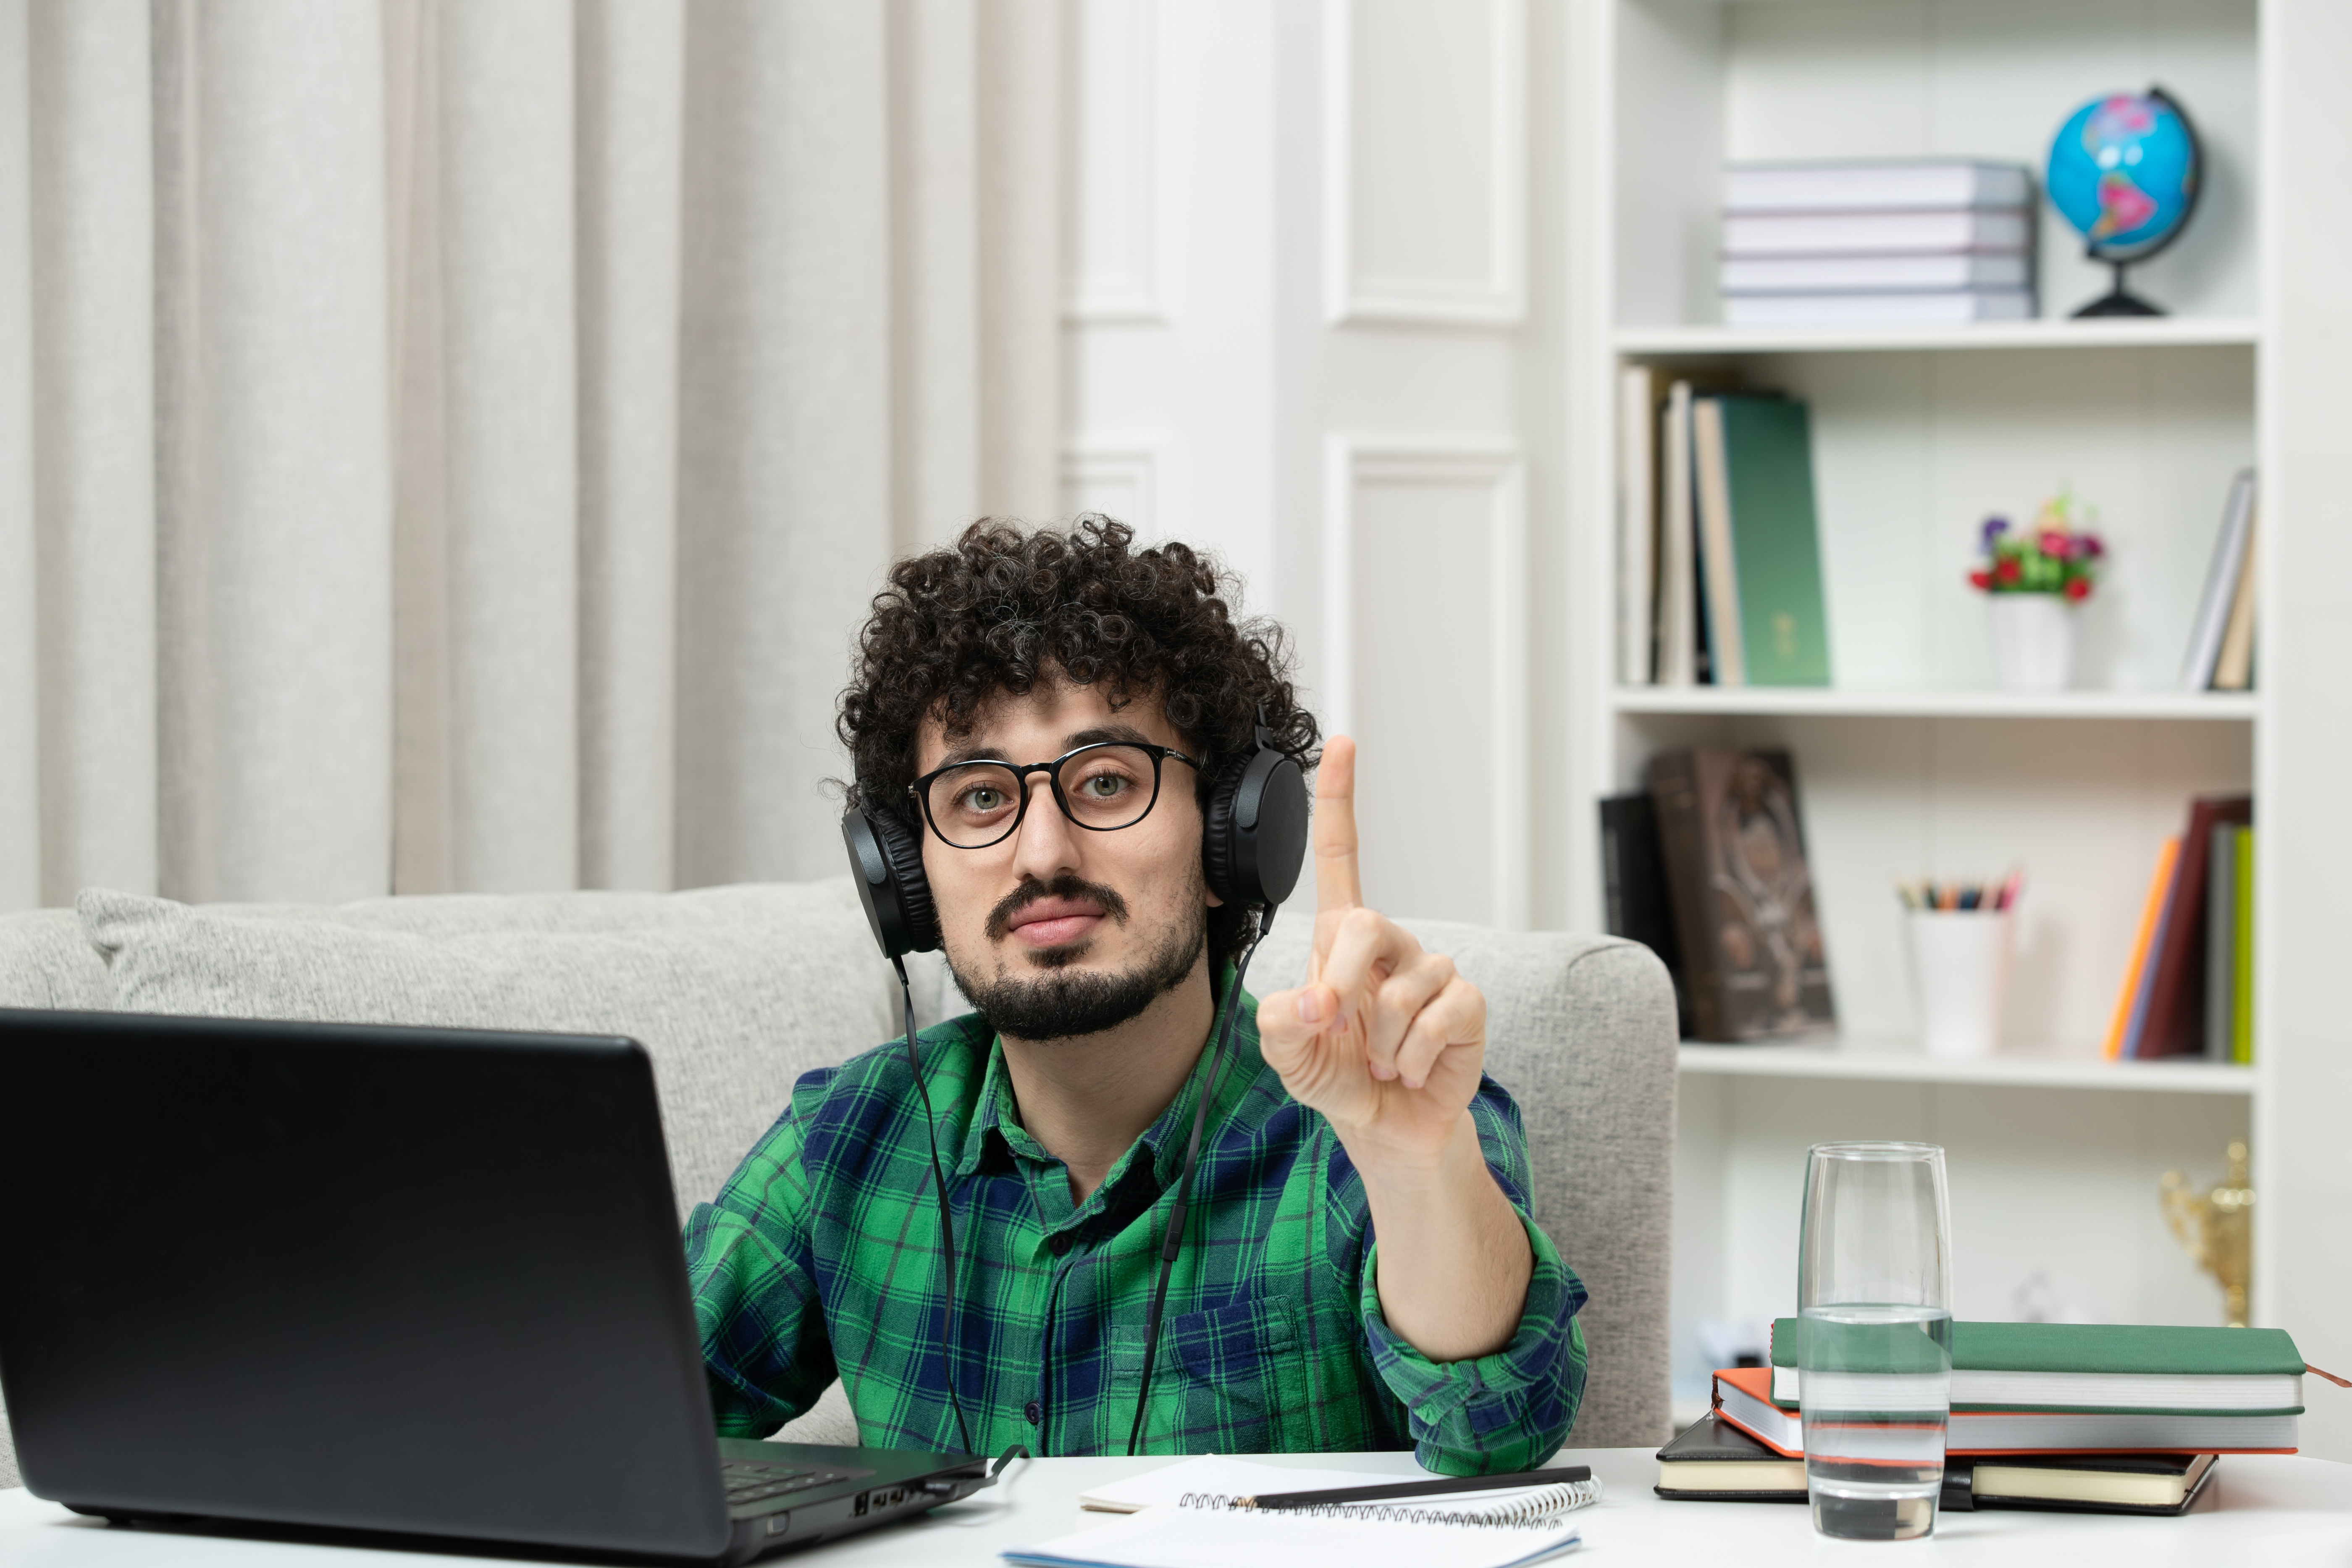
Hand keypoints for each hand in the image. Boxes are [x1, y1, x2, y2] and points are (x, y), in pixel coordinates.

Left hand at [1256, 737, 1488, 1165]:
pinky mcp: (1467, 1004)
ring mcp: (1433, 970)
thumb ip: (1281, 1022)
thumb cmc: (1337, 1075)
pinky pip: (1435, 1021)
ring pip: (1398, 992)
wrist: (1385, 1125)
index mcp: (1343, 937)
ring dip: (1378, 1043)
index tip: (1341, 743)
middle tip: (1335, 1028)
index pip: (1342, 853)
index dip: (1340, 798)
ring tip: (1382, 1062)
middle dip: (1343, 983)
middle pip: (1366, 925)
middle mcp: (1391, 943)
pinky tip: (1411, 1069)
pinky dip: (1412, 1059)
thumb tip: (1313, 1002)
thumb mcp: (1288, 1051)